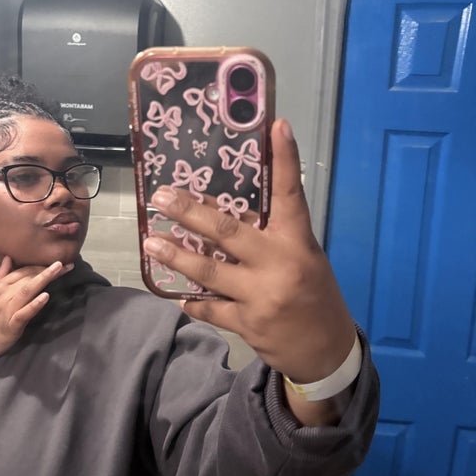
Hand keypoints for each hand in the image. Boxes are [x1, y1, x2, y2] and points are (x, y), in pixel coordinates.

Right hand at [0, 256, 72, 364]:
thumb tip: (8, 259)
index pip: (22, 271)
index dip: (39, 265)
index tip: (56, 260)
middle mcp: (3, 294)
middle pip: (27, 278)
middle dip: (47, 270)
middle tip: (66, 263)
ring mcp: (7, 309)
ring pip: (27, 290)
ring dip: (43, 279)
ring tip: (59, 270)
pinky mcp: (10, 325)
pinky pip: (24, 313)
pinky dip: (34, 304)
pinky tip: (45, 296)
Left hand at [143, 119, 356, 382]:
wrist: (326, 350)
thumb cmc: (314, 293)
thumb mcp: (303, 257)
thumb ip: (271, 236)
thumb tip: (226, 212)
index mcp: (298, 243)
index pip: (291, 195)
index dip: (284, 159)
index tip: (275, 125)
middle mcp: (279, 265)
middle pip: (227, 233)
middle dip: (189, 213)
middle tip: (161, 198)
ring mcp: (261, 296)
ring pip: (209, 272)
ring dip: (176, 257)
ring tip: (151, 242)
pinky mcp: (247, 323)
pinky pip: (210, 308)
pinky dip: (193, 300)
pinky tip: (177, 294)